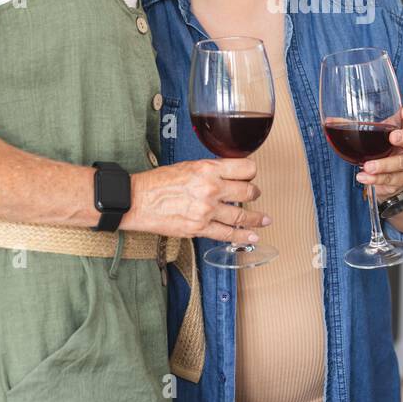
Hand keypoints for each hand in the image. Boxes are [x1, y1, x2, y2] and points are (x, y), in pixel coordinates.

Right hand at [120, 159, 268, 243]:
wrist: (138, 200)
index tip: (251, 174)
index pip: (245, 168)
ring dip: (256, 218)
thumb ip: (210, 170)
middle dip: (255, 193)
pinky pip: (227, 234)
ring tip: (264, 219)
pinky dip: (243, 236)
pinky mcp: (200, 228)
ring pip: (241, 215)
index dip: (251, 171)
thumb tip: (227, 174)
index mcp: (208, 169)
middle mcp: (211, 189)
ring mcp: (207, 210)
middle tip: (256, 194)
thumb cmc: (158, 182)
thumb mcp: (188, 166)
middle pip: (247, 191)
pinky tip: (252, 236)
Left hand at [356, 105, 402, 199]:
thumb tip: (329, 121)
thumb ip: (352, 127)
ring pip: (401, 163)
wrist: (390, 179)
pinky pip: (391, 180)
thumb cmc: (380, 149)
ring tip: (368, 166)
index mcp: (402, 130)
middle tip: (393, 137)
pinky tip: (363, 177)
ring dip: (384, 164)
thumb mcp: (370, 135)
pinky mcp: (400, 180)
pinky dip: (376, 179)